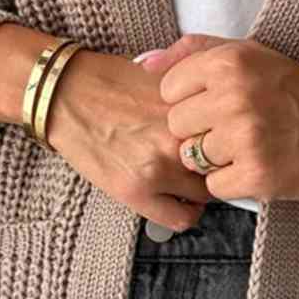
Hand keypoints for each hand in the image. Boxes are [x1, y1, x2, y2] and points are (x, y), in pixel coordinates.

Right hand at [0, 25, 211, 232]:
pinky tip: (175, 200)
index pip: (233, 136)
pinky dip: (185, 213)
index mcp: (191, 107)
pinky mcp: (136, 191)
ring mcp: (158, 167)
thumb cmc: (112, 82)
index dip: (230, 142)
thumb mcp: (166, 80)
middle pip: (224, 165)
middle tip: (208, 166)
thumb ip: (197, 102)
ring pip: (206, 194)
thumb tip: (226, 120)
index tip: (225, 146)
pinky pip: (181, 218)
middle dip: (218, 166)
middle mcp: (179, 138)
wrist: (66, 94)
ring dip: (201, 190)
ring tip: (187, 182)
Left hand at [137, 33, 298, 201]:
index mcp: (230, 63)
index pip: (169, 90)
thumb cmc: (294, 91)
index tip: (217, 104)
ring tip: (246, 147)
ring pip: (192, 157)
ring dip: (214, 159)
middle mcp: (235, 97)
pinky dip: (231, 182)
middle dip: (200, 131)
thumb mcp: (249, 54)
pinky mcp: (256, 174)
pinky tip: (255, 166)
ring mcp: (245, 138)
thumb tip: (143, 64)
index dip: (191, 101)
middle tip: (235, 128)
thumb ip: (193, 52)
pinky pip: (213, 185)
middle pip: (177, 126)